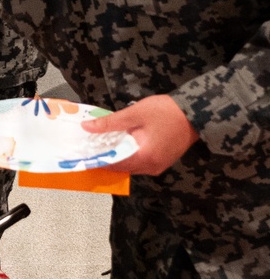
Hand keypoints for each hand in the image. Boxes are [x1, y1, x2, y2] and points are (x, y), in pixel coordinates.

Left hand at [82, 94, 198, 175]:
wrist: (196, 112)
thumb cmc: (166, 111)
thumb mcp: (135, 114)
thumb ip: (110, 123)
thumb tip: (87, 128)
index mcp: (143, 158)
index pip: (113, 164)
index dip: (96, 158)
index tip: (82, 151)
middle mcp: (151, 167)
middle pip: (121, 167)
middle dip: (106, 157)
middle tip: (90, 145)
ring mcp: (158, 166)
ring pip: (130, 165)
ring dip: (117, 156)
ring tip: (103, 142)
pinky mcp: (163, 161)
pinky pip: (140, 162)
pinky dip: (129, 154)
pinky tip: (121, 142)